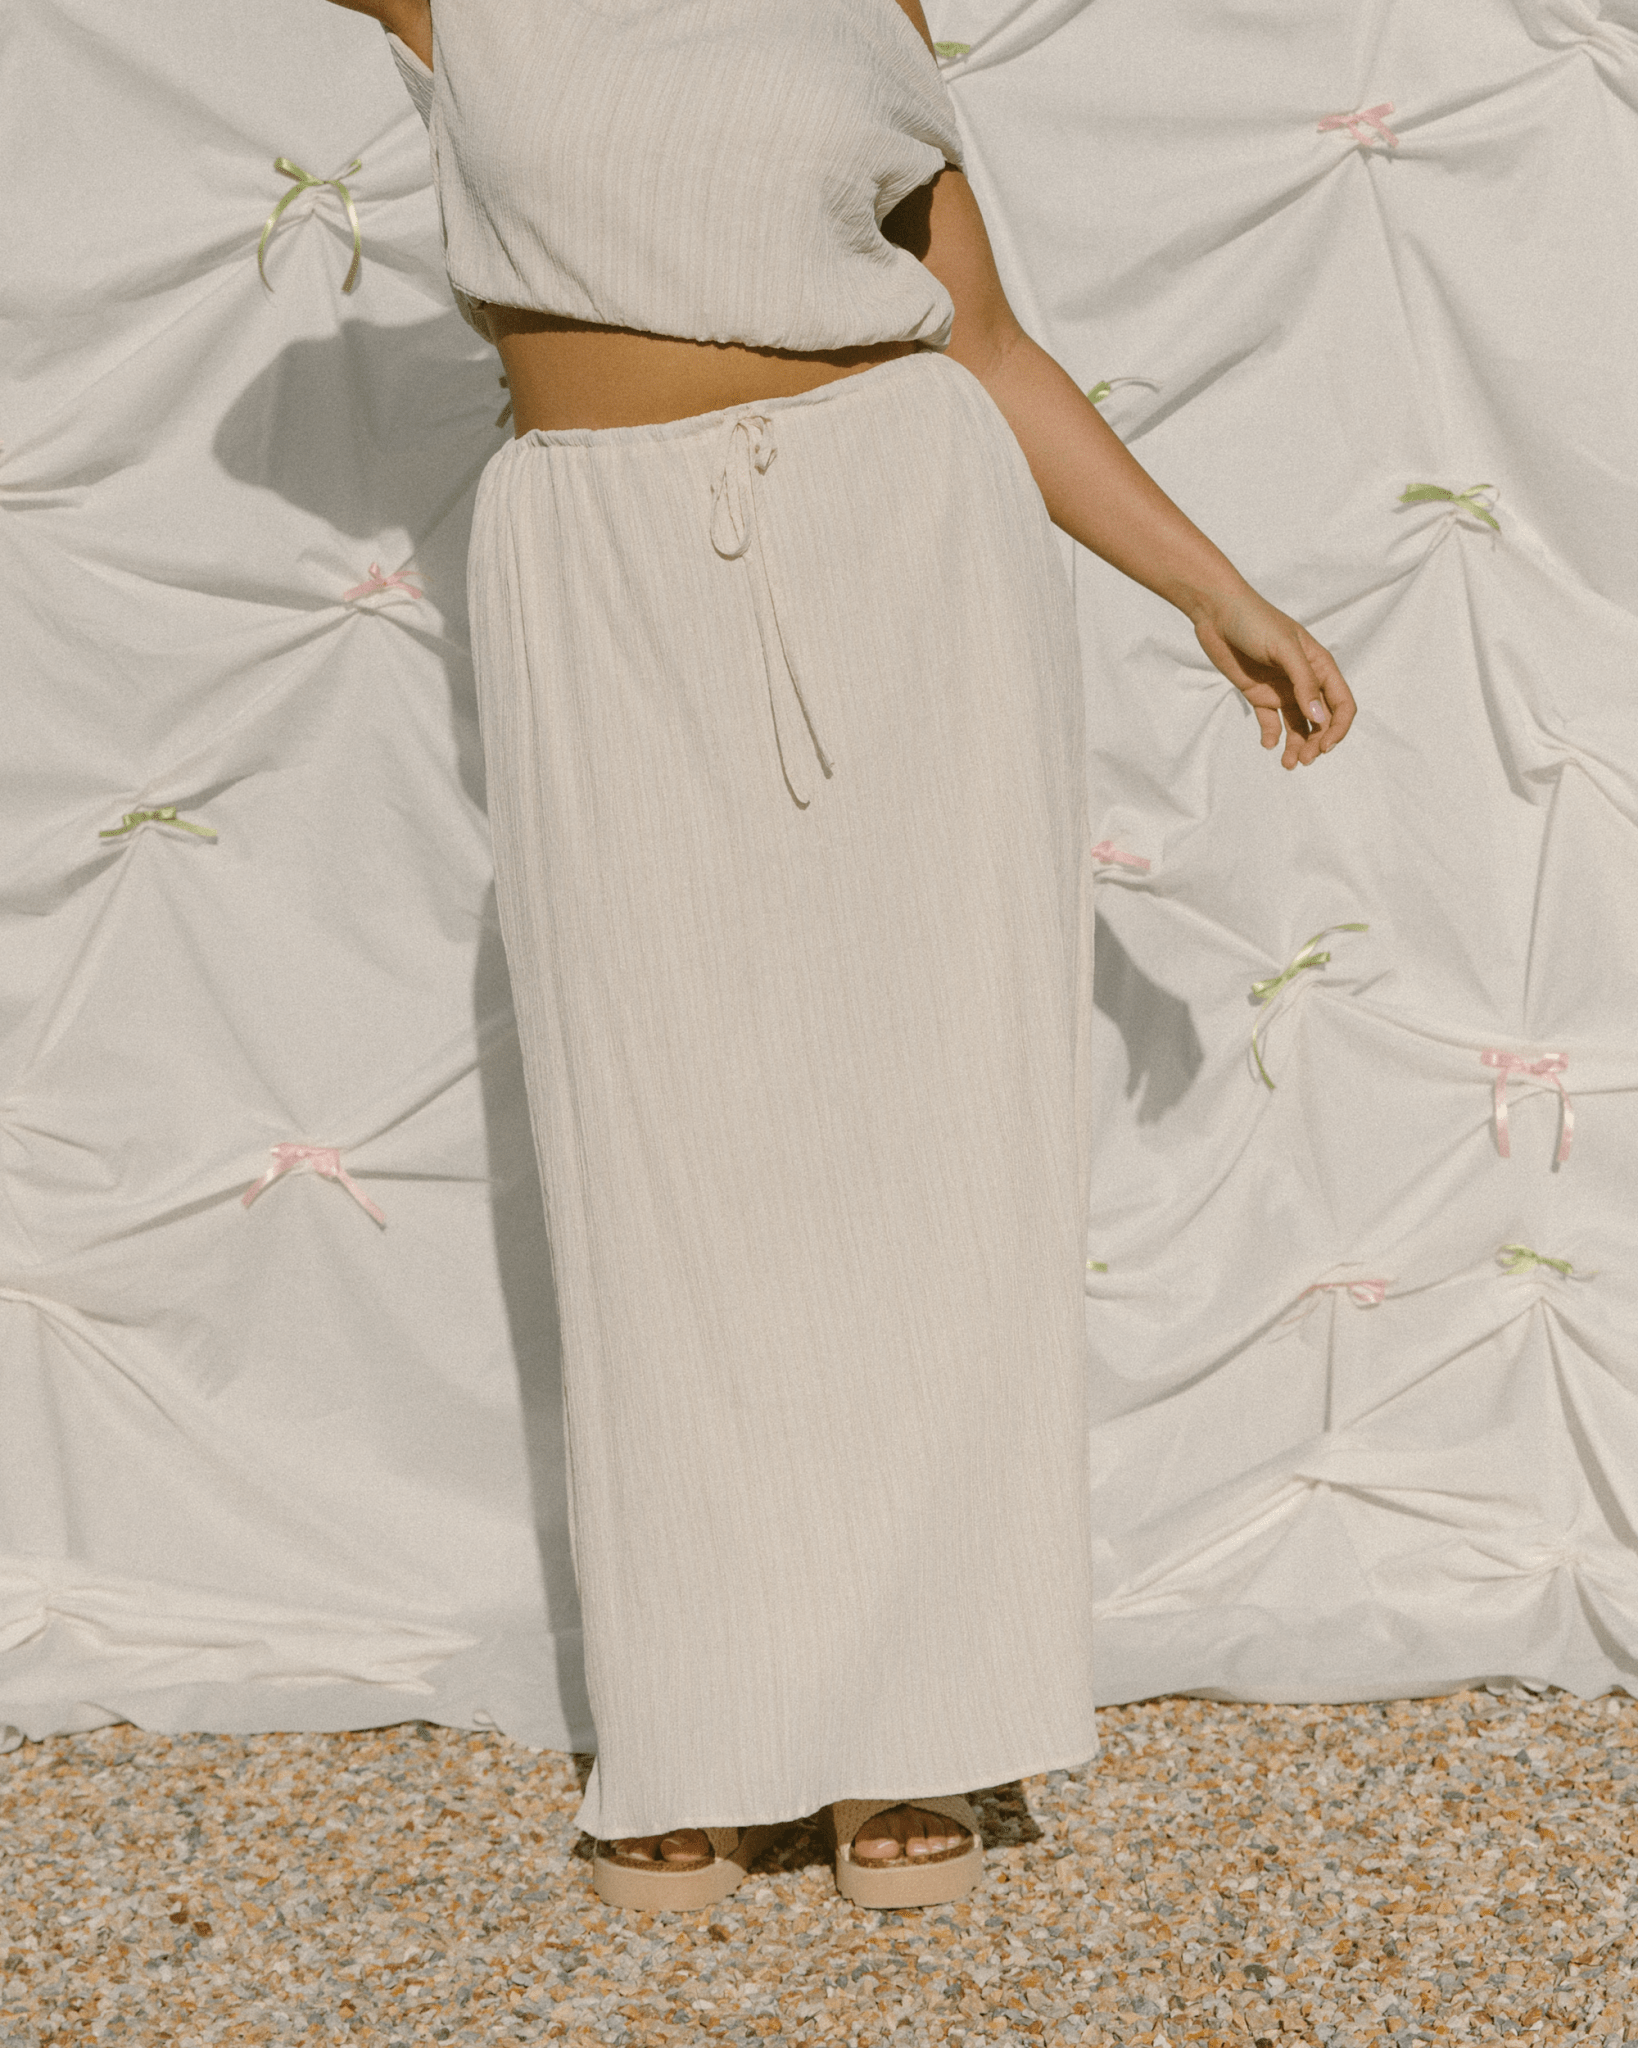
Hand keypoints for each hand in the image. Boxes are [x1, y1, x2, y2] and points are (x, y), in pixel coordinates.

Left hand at [1189, 587, 1355, 769]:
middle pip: (1321, 721)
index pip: (1341, 704)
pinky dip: (1272, 736)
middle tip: (1301, 760)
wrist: (1217, 612)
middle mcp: (1304, 681)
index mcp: (1320, 666)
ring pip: (1297, 726)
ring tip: (1288, 764)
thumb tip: (1319, 717)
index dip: (1338, 728)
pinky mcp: (1259, 694)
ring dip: (1296, 746)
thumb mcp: (1284, 649)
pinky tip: (1268, 744)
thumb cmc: (1255, 622)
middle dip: (1315, 743)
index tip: (1323, 747)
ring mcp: (1282, 689)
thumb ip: (1303, 682)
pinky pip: (1271, 722)